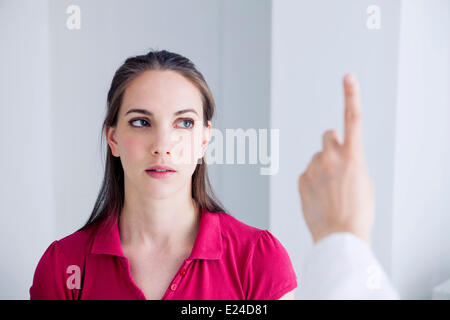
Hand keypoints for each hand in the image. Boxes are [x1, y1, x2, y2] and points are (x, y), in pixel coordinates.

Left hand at [297, 73, 374, 244]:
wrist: (340, 237)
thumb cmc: (358, 212)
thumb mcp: (364, 182)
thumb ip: (352, 161)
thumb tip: (339, 154)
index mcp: (353, 156)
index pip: (352, 119)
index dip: (351, 95)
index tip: (348, 77)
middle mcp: (331, 157)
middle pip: (328, 136)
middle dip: (333, 144)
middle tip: (337, 164)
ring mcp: (313, 168)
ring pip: (317, 158)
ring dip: (322, 166)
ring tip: (330, 191)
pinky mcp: (301, 179)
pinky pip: (308, 172)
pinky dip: (313, 180)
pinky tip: (320, 197)